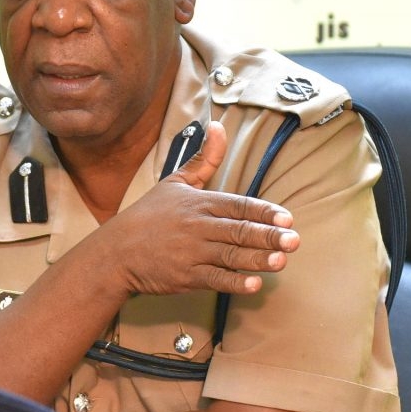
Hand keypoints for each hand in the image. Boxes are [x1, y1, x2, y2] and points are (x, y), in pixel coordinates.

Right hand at [97, 122, 299, 297]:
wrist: (116, 251)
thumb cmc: (149, 216)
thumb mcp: (175, 182)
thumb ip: (204, 159)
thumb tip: (219, 127)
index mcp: (199, 202)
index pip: (238, 206)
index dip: (263, 212)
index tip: (286, 218)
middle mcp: (197, 226)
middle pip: (238, 230)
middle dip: (268, 237)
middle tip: (294, 241)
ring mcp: (191, 252)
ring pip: (230, 255)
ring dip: (258, 259)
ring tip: (281, 261)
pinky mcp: (185, 276)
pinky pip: (214, 279)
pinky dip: (234, 282)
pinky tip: (254, 284)